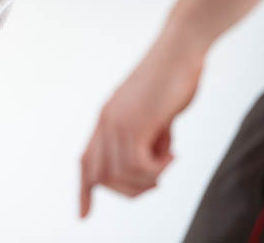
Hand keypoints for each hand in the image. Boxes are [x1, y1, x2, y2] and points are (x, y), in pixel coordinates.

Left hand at [79, 25, 207, 217]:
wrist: (180, 49)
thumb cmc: (174, 77)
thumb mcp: (157, 114)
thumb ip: (150, 136)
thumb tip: (154, 160)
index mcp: (107, 119)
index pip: (86, 160)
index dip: (84, 190)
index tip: (83, 214)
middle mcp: (106, 122)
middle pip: (101, 176)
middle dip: (130, 190)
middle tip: (157, 180)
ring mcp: (117, 121)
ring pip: (120, 175)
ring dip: (148, 178)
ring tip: (168, 159)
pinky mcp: (134, 121)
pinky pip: (138, 165)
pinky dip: (157, 167)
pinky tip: (172, 151)